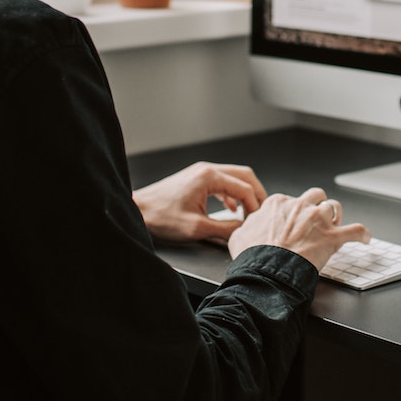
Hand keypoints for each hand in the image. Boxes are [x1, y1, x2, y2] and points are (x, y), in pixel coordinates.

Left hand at [133, 161, 267, 242]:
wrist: (138, 210)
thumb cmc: (161, 217)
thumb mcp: (197, 228)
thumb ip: (225, 228)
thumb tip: (243, 230)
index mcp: (209, 177)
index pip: (245, 188)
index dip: (255, 206)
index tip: (257, 222)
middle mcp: (206, 170)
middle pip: (244, 175)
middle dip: (256, 194)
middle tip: (262, 212)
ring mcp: (200, 173)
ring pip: (234, 177)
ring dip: (245, 193)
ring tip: (250, 212)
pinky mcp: (196, 179)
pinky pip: (222, 182)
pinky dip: (232, 194)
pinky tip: (231, 209)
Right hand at [228, 187, 369, 269]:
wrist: (266, 271)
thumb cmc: (252, 256)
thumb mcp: (240, 236)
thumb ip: (247, 227)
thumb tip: (247, 228)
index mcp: (278, 204)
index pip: (289, 200)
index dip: (293, 211)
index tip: (293, 221)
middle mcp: (300, 206)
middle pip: (315, 196)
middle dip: (316, 205)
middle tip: (315, 219)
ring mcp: (318, 220)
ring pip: (335, 207)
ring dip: (335, 215)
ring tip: (336, 224)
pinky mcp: (333, 237)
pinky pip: (356, 231)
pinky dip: (362, 234)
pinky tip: (365, 238)